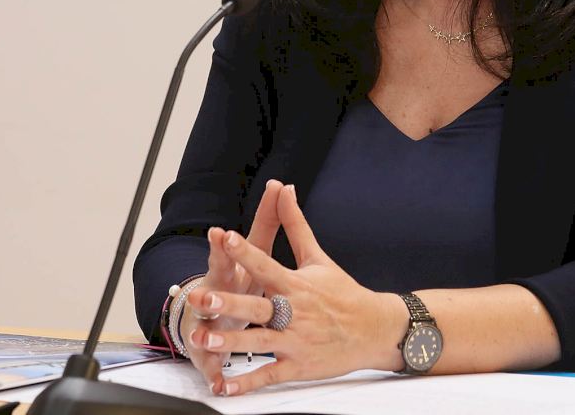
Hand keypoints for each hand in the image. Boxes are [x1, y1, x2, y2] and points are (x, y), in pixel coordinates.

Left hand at [186, 184, 404, 396]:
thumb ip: (294, 224)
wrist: (374, 329)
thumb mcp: (318, 257)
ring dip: (229, 340)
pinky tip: (226, 387)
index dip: (245, 251)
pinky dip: (248, 383)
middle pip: (258, 306)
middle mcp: (294, 312)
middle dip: (228, 301)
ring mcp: (296, 341)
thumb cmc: (343, 292)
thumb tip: (284, 187)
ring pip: (258, 342)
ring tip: (202, 337)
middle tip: (200, 295)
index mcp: (296, 284)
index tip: (225, 237)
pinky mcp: (299, 365)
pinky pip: (270, 375)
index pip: (267, 264)